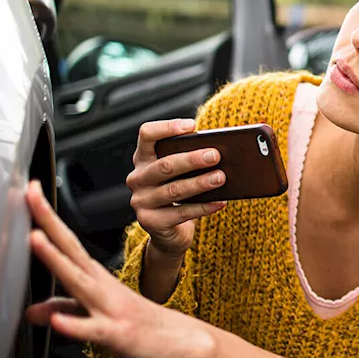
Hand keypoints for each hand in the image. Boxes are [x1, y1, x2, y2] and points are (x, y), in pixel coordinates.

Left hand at [24, 181, 213, 357]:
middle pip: (71, 250)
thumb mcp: (97, 318)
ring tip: (35, 239)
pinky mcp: (118, 334)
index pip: (67, 243)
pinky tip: (56, 321)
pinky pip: (93, 330)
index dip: (47, 218)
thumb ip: (65, 311)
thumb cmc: (140, 327)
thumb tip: (32, 312)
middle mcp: (102, 287)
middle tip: (30, 193)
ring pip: (79, 282)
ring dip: (57, 259)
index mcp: (96, 278)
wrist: (184, 342)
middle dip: (49, 222)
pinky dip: (74, 325)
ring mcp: (110, 309)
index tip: (31, 190)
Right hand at [127, 118, 226, 255]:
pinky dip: (203, 207)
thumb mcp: (181, 173)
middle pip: (164, 165)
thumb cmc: (179, 193)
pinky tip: (220, 202)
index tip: (192, 126)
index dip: (167, 128)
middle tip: (215, 155)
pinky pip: (181, 213)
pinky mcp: (151, 222)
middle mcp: (138, 178)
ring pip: (173, 190)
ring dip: (200, 183)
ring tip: (221, 177)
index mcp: (143, 159)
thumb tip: (221, 150)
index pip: (147, 135)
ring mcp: (141, 201)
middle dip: (191, 159)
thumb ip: (191, 159)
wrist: (168, 232)